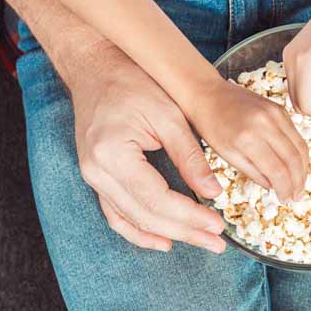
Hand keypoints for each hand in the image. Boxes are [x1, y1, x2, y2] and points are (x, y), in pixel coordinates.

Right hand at [70, 44, 227, 253]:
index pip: (156, 198)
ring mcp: (91, 177)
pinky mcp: (95, 178)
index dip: (189, 217)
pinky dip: (139, 231)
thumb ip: (190, 156)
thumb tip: (213, 193)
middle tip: (217, 243)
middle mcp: (96, 172)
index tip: (218, 226)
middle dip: (184, 232)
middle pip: (145, 215)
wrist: (95, 68)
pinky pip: (116, 214)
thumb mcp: (169, 114)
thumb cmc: (132, 83)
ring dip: (166, 236)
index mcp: (113, 154)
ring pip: (130, 220)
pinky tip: (164, 240)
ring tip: (200, 243)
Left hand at [186, 79, 308, 201]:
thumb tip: (274, 187)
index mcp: (248, 138)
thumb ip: (253, 172)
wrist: (208, 94)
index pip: (278, 171)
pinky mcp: (280, 108)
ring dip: (303, 169)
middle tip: (296, 197)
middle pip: (293, 159)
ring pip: (300, 147)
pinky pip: (296, 134)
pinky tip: (295, 165)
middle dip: (298, 182)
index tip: (285, 200)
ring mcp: (275, 113)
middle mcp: (266, 124)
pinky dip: (299, 152)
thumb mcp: (227, 155)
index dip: (285, 189)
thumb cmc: (211, 126)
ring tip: (299, 184)